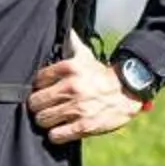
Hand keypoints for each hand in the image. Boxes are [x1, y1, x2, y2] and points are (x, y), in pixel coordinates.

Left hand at [26, 34, 143, 144]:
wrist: (129, 91)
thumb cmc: (102, 75)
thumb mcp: (86, 56)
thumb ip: (72, 43)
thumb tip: (65, 30)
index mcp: (70, 68)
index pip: (38, 80)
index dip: (39, 87)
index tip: (43, 90)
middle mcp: (72, 87)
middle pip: (35, 102)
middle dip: (38, 106)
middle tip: (44, 107)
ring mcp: (78, 108)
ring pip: (42, 120)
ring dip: (46, 121)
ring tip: (52, 118)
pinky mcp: (84, 126)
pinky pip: (56, 135)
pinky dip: (55, 134)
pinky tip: (60, 129)